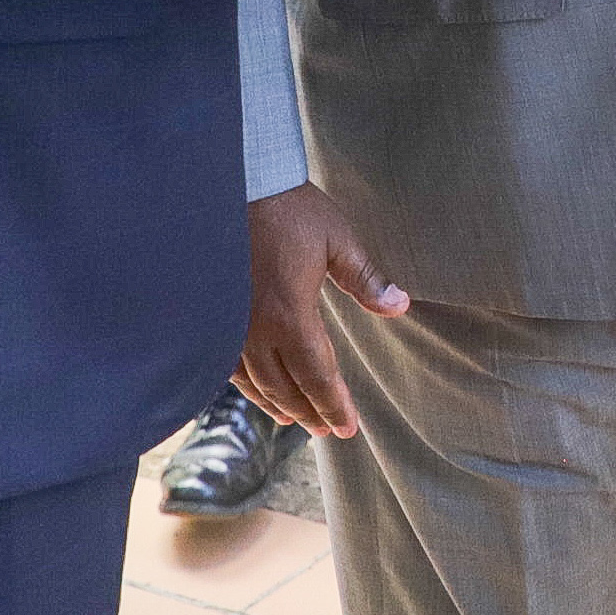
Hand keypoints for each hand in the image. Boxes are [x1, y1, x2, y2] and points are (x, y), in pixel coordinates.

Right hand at [233, 182, 408, 439]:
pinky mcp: (216, 315)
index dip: (334, 405)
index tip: (348, 429)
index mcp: (291, 315)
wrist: (239, 183)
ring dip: (279, 404)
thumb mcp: (338, 240)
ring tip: (297, 420)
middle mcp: (257, 330)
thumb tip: (400, 306)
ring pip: (256, 382)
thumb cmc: (292, 209)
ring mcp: (231, 325)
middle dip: (310, 412)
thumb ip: (367, 279)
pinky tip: (257, 389)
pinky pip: (229, 364)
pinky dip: (248, 385)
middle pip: (285, 388)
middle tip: (328, 431)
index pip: (316, 376)